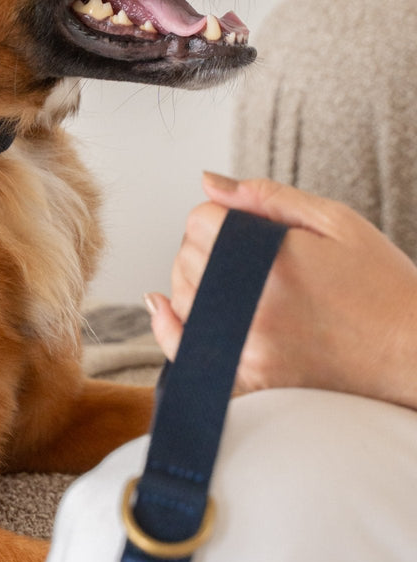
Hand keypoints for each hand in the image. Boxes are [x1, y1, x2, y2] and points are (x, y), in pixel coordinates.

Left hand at [146, 173, 416, 409]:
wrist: (415, 355)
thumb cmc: (383, 287)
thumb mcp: (337, 223)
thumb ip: (267, 197)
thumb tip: (208, 182)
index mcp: (273, 259)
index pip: (200, 220)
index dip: (220, 218)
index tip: (242, 227)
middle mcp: (251, 304)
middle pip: (186, 256)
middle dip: (207, 248)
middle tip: (247, 257)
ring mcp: (244, 345)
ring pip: (180, 297)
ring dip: (196, 284)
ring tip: (240, 287)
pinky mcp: (244, 378)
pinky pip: (181, 347)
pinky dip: (170, 325)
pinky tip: (168, 309)